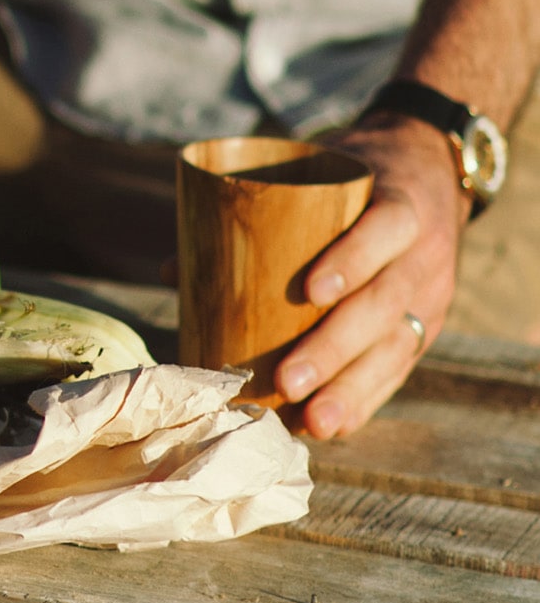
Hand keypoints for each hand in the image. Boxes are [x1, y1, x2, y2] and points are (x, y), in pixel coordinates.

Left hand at [271, 116, 467, 436]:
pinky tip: (332, 426)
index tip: (310, 291)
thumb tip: (172, 270)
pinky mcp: (426, 326)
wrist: (426, 176)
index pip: (387, 228)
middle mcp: (422, 254)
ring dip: (351, 388)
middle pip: (385, 304)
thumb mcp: (320, 181)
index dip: (352, 259)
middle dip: (335, 347)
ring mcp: (429, 295)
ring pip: (397, 346)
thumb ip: (255, 217)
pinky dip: (365, 399)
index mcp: (399, 205)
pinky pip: (400, 368)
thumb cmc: (349, 182)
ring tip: (313, 420)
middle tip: (288, 381)